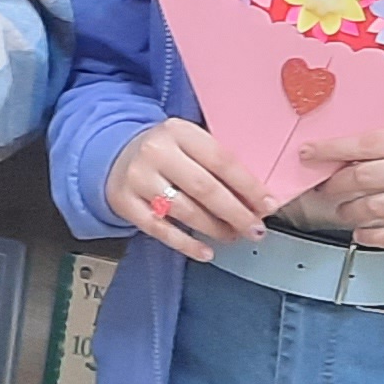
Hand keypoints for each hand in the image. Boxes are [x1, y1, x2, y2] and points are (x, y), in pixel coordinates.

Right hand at [105, 118, 273, 262]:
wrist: (115, 155)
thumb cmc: (166, 152)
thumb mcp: (189, 142)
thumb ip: (217, 161)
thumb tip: (257, 196)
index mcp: (179, 131)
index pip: (222, 160)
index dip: (249, 187)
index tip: (268, 206)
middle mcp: (156, 152)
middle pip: (204, 188)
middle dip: (236, 213)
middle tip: (255, 230)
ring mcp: (138, 178)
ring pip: (184, 211)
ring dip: (215, 229)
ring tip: (232, 236)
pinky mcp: (124, 202)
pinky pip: (159, 229)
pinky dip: (185, 244)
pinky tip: (205, 252)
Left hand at [301, 126, 383, 254]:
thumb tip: (341, 152)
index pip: (368, 142)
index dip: (332, 148)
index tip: (308, 152)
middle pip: (364, 176)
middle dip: (334, 184)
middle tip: (325, 188)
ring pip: (371, 207)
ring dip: (347, 211)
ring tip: (344, 211)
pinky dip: (367, 235)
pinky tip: (362, 231)